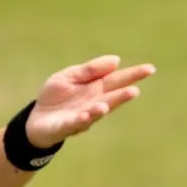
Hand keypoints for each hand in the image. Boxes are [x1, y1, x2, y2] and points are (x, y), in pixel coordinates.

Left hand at [25, 55, 155, 147]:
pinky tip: (86, 113)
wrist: (36, 118)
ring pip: (96, 112)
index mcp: (96, 88)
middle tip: (135, 90)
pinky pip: (75, 123)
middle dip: (122, 95)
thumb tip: (116, 60)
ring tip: (106, 104)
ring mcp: (81, 116)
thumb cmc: (56, 96)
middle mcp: (93, 103)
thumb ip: (90, 70)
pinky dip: (81, 119)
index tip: (150, 69)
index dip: (133, 75)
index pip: (117, 79)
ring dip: (103, 108)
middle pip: (111, 97)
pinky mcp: (66, 126)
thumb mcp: (70, 76)